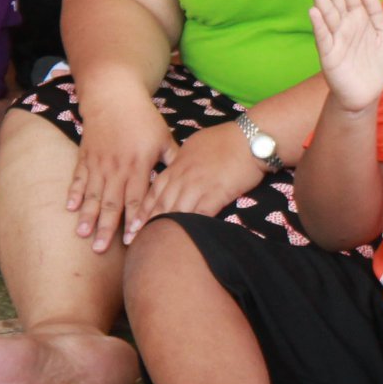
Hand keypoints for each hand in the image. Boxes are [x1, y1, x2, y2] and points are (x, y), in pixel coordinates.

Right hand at [68, 97, 176, 252]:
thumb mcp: (164, 137)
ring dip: (87, 215)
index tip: (133, 240)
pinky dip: (74, 193)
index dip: (135, 220)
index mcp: (138, 165)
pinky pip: (79, 178)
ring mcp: (99, 163)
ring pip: (93, 194)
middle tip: (100, 248)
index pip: (137, 198)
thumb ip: (173, 160)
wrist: (113, 96)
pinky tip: (70, 208)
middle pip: (112, 202)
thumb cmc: (143, 118)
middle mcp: (117, 168)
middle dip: (106, 227)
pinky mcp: (86, 156)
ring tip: (82, 234)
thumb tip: (187, 181)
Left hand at [128, 122, 262, 240]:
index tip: (132, 225)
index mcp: (178, 165)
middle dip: (146, 224)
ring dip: (165, 229)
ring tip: (154, 246)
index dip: (142, 209)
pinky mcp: (216, 193)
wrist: (250, 137)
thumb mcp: (196, 145)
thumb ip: (183, 160)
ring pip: (176, 211)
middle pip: (160, 204)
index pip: (154, 190)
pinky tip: (185, 239)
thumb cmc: (226, 139)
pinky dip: (191, 226)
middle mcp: (183, 176)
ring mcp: (199, 185)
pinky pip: (200, 214)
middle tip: (133, 241)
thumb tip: (176, 168)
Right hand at [306, 0, 382, 112]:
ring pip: (326, 13)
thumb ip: (376, 13)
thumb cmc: (375, 65)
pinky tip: (314, 11)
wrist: (367, 94)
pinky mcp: (329, 55)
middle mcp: (344, 25)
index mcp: (358, 18)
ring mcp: (335, 38)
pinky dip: (318, 24)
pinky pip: (324, 37)